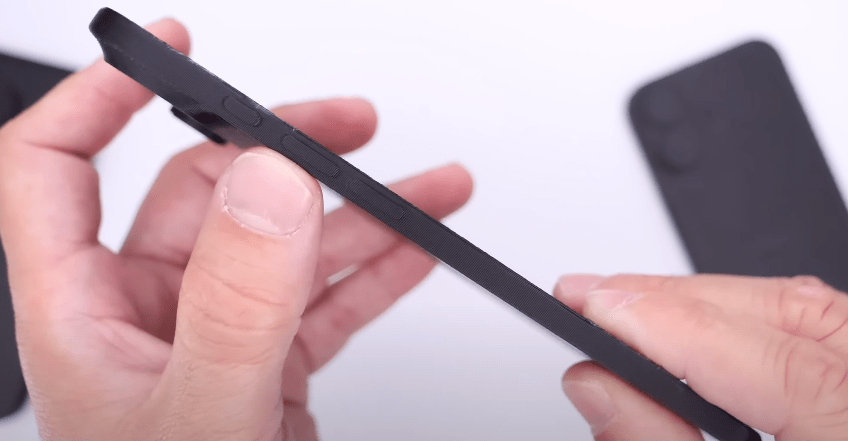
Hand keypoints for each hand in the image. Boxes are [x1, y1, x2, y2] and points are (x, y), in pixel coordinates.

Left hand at [0, 19, 471, 440]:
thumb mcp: (206, 415)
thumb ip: (235, 300)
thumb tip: (270, 182)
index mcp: (87, 314)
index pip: (52, 175)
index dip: (94, 103)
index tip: (162, 57)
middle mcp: (146, 314)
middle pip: (205, 193)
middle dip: (286, 151)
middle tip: (346, 127)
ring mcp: (213, 336)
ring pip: (282, 242)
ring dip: (356, 212)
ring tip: (425, 188)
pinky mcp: (268, 363)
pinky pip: (323, 295)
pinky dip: (375, 269)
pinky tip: (416, 249)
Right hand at [554, 274, 847, 439]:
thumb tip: (598, 384)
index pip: (782, 362)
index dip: (674, 327)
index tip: (592, 308)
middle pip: (794, 316)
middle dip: (674, 301)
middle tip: (588, 297)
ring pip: (803, 308)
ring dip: (700, 303)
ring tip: (623, 304)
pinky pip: (815, 326)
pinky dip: (743, 318)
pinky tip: (690, 319)